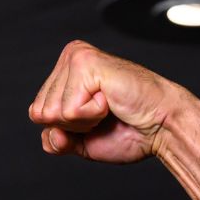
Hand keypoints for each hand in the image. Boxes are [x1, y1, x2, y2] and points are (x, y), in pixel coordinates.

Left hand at [27, 41, 192, 164]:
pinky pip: (70, 110)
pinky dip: (92, 116)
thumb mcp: (81, 141)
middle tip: (104, 114)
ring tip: (108, 107)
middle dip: (72, 126)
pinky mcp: (85, 63)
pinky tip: (110, 102)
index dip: (66, 130)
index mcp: (64, 72)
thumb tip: (49, 133)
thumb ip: (56, 139)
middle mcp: (68, 58)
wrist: (162, 127)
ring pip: (52, 112)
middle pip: (40, 113)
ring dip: (83, 121)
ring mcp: (76, 57)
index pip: (37, 114)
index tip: (96, 119)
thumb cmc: (129, 130)